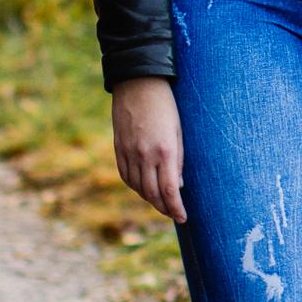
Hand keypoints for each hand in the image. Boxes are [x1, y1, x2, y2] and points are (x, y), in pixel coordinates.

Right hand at [111, 77, 186, 223]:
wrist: (138, 83)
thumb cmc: (166, 105)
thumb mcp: (179, 131)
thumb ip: (178, 160)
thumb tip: (178, 186)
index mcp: (165, 150)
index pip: (170, 190)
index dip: (176, 208)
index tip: (183, 218)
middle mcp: (145, 155)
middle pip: (152, 193)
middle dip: (164, 208)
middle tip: (173, 214)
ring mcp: (129, 152)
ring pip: (137, 187)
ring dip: (149, 199)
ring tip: (161, 204)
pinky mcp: (118, 148)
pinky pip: (125, 175)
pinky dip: (135, 186)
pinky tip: (143, 189)